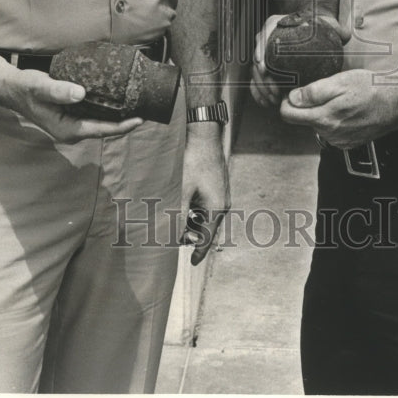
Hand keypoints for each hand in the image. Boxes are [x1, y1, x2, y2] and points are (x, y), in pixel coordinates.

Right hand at [0, 62, 142, 142]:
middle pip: (107, 127)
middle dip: (126, 120)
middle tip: (147, 107)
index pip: (102, 131)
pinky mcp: (75, 113)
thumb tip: (81, 94)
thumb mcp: (41, 88)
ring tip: (140, 101)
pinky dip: (110, 105)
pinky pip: (97, 112)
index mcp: (69, 130)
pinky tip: (121, 95)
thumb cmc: (27, 89)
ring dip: (120, 113)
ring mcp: (75, 122)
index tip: (140, 119)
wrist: (15, 88)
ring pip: (103, 120)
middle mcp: (74, 129)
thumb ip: (59, 90)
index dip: (123, 126)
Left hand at [179, 123, 229, 265]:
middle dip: (191, 234)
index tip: (193, 263)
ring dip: (192, 220)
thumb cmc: (194, 161)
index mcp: (216, 208)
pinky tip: (184, 201)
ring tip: (177, 215)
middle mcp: (222, 203)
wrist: (204, 135)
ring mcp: (222, 194)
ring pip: (206, 216)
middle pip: (207, 228)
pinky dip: (196, 209)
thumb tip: (174, 235)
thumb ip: (179, 214)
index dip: (200, 252)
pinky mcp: (218, 186)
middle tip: (174, 233)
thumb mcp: (182, 189)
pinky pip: (207, 205)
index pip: (208, 238)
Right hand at [250, 12, 349, 108]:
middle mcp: (267, 39)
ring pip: (255, 72)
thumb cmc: (316, 30)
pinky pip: (255, 80)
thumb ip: (337, 29)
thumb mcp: (327, 26)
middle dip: (261, 76)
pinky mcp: (263, 68)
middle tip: (274, 89)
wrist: (309, 35)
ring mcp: (264, 55)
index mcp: (276, 25)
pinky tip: (266, 102)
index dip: (260, 50)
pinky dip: (258, 92)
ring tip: (274, 98)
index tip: (263, 65)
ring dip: (261, 87)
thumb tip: (345, 34)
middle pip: (257, 58)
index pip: (263, 35)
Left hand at [279, 69, 397, 148]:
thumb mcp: (339, 82)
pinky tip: (348, 111)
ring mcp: (340, 141)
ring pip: (318, 125)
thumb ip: (312, 92)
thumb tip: (292, 98)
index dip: (287, 101)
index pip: (288, 115)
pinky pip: (332, 132)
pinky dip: (335, 121)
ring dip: (323, 113)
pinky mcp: (349, 143)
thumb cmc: (371, 89)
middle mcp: (330, 134)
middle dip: (308, 106)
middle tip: (326, 91)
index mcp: (324, 119)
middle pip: (304, 120)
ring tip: (341, 100)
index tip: (294, 92)